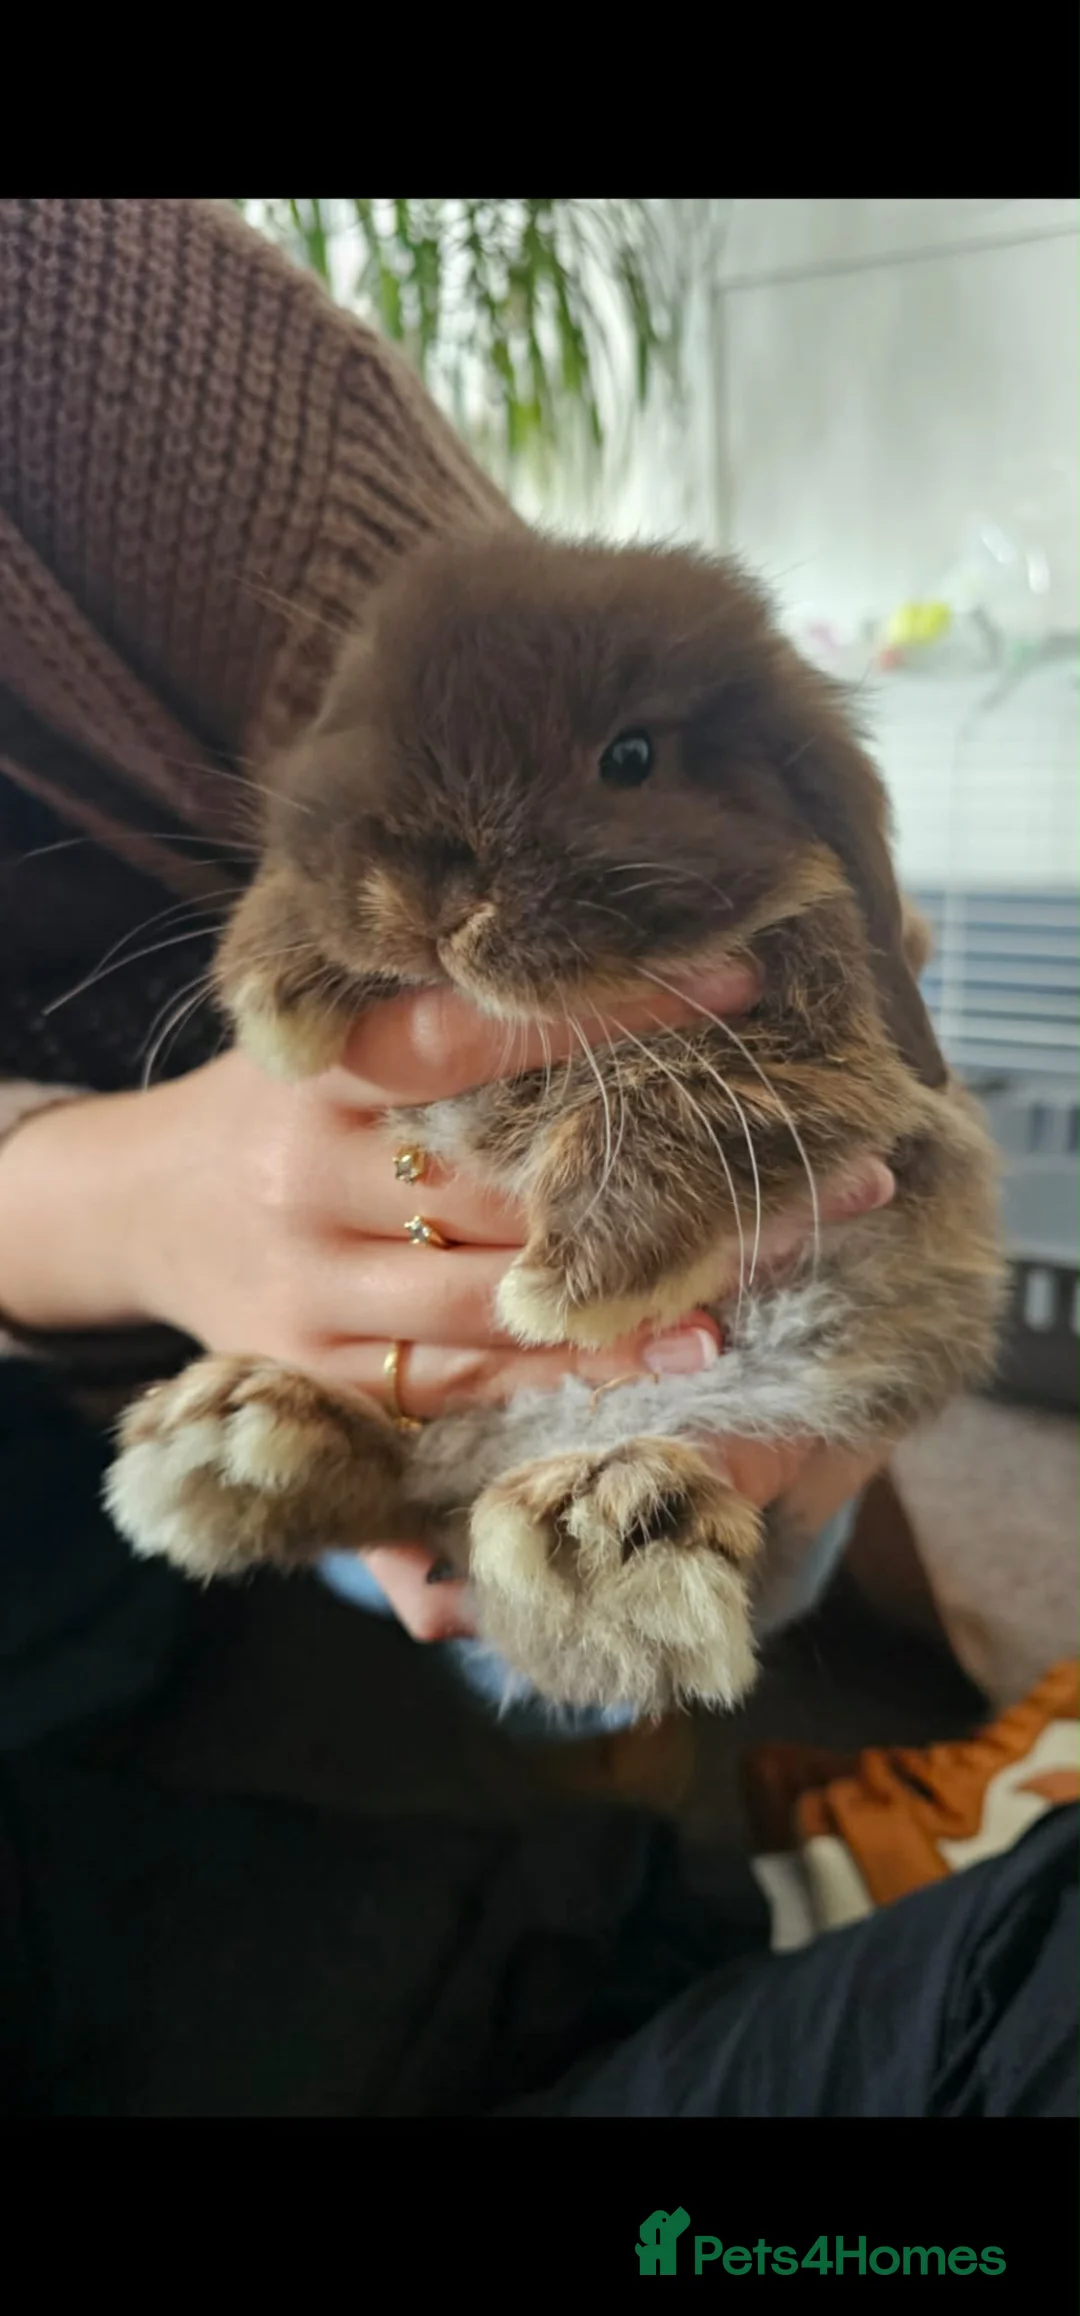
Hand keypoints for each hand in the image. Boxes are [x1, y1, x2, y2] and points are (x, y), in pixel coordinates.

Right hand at [0, 964, 893, 1643]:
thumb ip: (446, 1009)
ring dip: (642, 1301)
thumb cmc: (278, 1104)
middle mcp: (308, 1175)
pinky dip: (565, 1379)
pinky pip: (458, 1390)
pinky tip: (667, 1360)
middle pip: (515, 1183)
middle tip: (836, 1166)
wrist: (134, 1209)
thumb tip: (622, 944)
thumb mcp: (334, 1029)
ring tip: (769, 1282)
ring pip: (498, 1302)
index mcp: (321, 1067)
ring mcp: (309, 1290)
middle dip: (674, 1179)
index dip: (607, 1008)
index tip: (741, 977)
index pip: (473, 1029)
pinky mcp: (313, 1380)